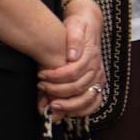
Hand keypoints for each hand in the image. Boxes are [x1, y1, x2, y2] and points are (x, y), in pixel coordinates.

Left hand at [36, 1, 105, 118]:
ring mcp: (98, 79)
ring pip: (87, 99)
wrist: (88, 26)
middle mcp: (96, 70)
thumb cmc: (78, 27)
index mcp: (91, 57)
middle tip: (41, 88)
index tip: (40, 75)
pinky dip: (82, 111)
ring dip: (69, 106)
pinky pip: (94, 103)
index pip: (73, 73)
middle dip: (57, 91)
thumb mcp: (75, 26)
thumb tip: (72, 55)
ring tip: (52, 106)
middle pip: (78, 88)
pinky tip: (67, 113)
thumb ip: (74, 40)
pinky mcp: (97, 85)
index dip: (55, 77)